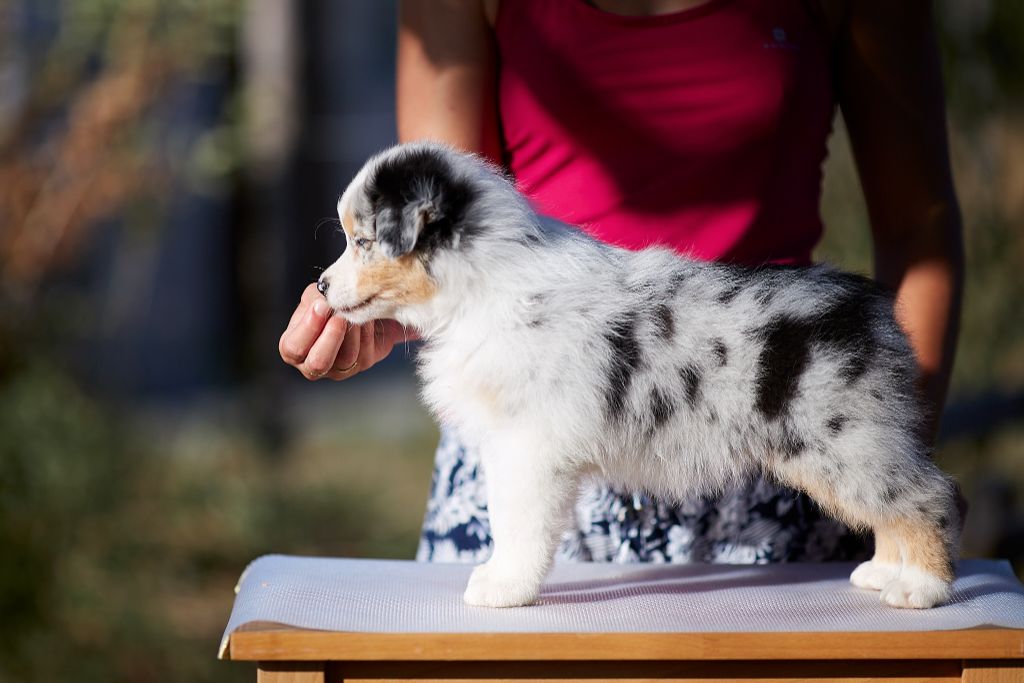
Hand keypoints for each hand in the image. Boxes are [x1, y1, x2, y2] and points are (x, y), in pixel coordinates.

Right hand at [278, 283, 414, 379]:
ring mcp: (340, 369)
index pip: (293, 348)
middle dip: (330, 337)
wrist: (358, 302)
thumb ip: (315, 300)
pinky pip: (366, 351)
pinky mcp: (364, 363)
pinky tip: (366, 317)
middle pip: (319, 363)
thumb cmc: (328, 301)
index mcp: (295, 348)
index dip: (308, 328)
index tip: (321, 306)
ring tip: (355, 310)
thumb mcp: (316, 296)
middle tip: (339, 316)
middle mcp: (314, 365)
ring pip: (347, 357)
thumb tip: (326, 304)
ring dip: (352, 331)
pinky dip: (367, 330)